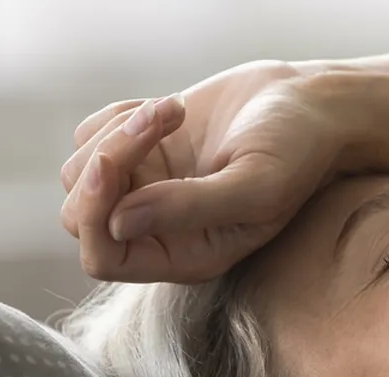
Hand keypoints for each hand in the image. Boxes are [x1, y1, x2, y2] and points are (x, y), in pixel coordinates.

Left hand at [60, 61, 352, 282]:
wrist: (307, 105)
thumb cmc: (296, 151)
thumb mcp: (257, 186)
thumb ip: (192, 209)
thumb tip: (119, 221)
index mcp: (186, 255)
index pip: (105, 259)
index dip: (95, 216)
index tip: (112, 163)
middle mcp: (158, 231)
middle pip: (81, 216)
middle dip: (108, 162)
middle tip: (158, 120)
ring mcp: (145, 190)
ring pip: (81, 173)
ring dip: (117, 132)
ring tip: (174, 110)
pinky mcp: (139, 152)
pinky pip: (91, 136)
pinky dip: (119, 115)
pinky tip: (171, 109)